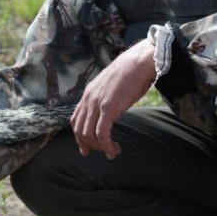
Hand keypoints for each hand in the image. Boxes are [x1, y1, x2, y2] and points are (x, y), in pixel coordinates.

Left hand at [70, 39, 156, 158]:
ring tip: (112, 151)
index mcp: (89, 93)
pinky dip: (107, 146)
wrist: (139, 62)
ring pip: (88, 134)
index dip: (79, 135)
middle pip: (79, 129)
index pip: (76, 119)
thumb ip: (106, 96)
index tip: (86, 147)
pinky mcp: (108, 108)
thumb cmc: (132, 72)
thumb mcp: (112, 85)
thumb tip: (111, 107)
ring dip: (99, 147)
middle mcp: (89, 98)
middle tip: (98, 153)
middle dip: (87, 144)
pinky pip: (102, 134)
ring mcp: (97, 103)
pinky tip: (114, 151)